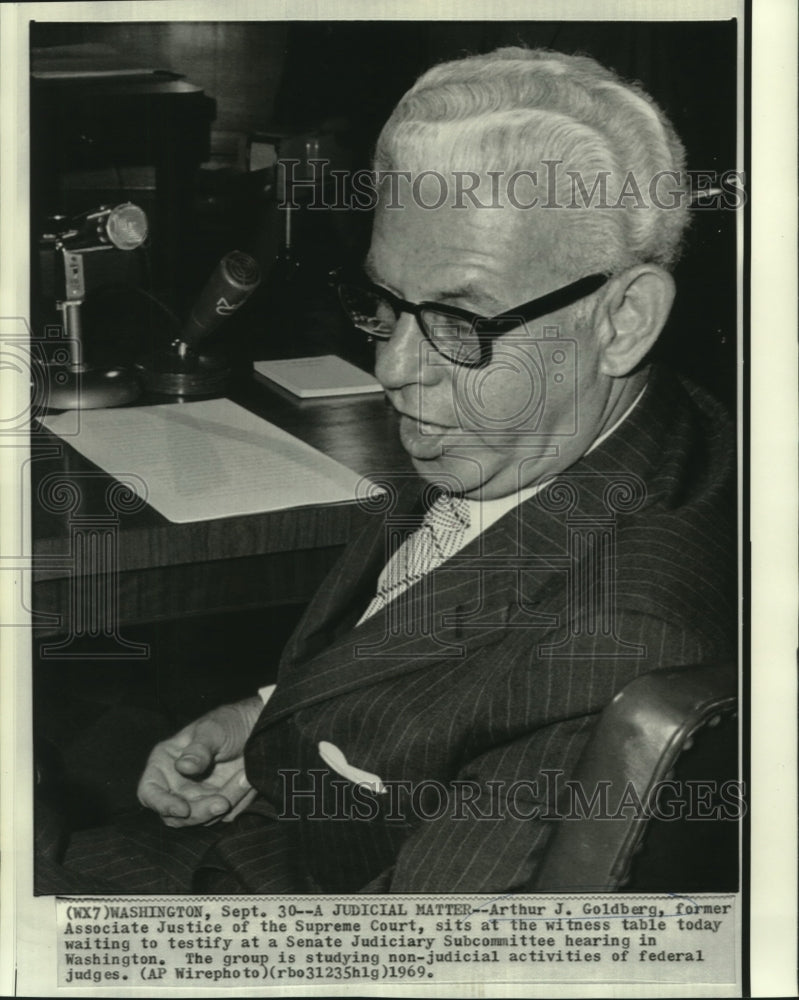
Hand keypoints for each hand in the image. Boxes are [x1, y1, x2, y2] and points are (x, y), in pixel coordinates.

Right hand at [137, 696, 262, 827]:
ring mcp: (196, 796)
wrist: (256, 728)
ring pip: (202, 818)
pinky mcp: (216, 803)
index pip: (149, 792)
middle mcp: (175, 784)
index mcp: (164, 763)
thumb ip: (199, 749)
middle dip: (201, 811)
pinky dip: (237, 802)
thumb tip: (184, 767)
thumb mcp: (213, 731)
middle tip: (224, 801)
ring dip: (226, 803)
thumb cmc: (228, 723)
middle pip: (176, 815)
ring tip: (244, 777)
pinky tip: (247, 781)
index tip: (183, 810)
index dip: (162, 804)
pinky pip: (224, 815)